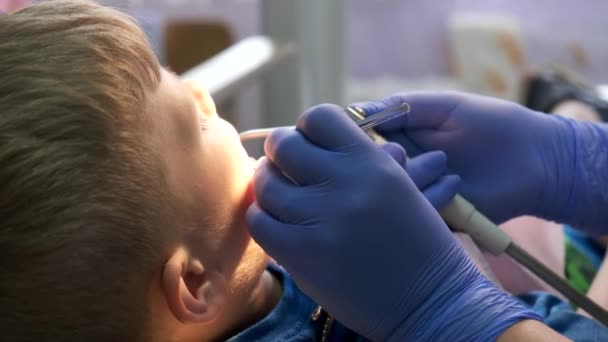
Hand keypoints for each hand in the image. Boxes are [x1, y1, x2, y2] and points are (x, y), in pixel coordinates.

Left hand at [246, 104, 539, 340]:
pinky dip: (262, 216)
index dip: (308, 127)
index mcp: (371, 161)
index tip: (308, 141)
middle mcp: (344, 184)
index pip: (319, 117)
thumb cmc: (418, 240)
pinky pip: (260, 222)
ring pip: (266, 184)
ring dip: (267, 182)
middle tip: (282, 161)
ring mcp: (319, 219)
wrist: (430, 298)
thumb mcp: (399, 186)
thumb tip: (311, 140)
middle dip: (280, 150)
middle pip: (284, 145)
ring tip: (275, 188)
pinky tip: (275, 218)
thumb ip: (359, 160)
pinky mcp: (301, 254)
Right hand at [359, 91, 572, 223]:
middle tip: (403, 154)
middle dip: (378, 162)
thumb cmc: (492, 124)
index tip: (362, 138)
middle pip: (365, 173)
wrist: (535, 159)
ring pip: (387, 196)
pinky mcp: (434, 218)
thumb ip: (401, 107)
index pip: (358, 143)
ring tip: (440, 163)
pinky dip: (426, 200)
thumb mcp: (444, 106)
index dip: (354, 141)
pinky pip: (414, 215)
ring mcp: (417, 194)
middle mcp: (402, 169)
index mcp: (398, 140)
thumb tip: (355, 110)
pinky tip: (453, 182)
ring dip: (405, 180)